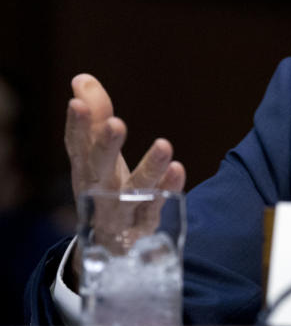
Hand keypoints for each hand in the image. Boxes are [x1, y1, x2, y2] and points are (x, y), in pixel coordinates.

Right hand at [65, 74, 185, 283]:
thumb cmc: (104, 187)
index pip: (77, 145)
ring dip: (149, 168)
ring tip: (164, 144)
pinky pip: (156, 208)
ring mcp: (120, 211)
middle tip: (116, 124)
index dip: (78, 125)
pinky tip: (178, 170)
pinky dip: (168, 190)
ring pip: (133, 191)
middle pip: (99, 168)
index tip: (78, 102)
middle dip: (106, 146)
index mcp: (85, 169)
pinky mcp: (144, 227)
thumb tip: (82, 78)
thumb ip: (95, 116)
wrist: (108, 247)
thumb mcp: (97, 154)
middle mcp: (98, 190)